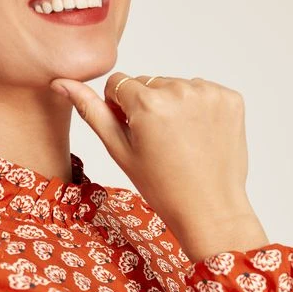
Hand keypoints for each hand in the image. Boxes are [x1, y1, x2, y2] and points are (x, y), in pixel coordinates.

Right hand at [49, 72, 268, 260]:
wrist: (210, 208)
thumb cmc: (161, 186)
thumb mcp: (119, 150)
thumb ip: (91, 111)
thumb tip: (61, 82)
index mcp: (148, 103)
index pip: (119, 83)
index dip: (120, 108)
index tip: (133, 132)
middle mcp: (180, 90)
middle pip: (149, 83)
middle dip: (148, 105)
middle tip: (159, 142)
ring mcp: (209, 93)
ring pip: (177, 86)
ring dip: (174, 105)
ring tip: (181, 140)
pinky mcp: (231, 98)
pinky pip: (203, 91)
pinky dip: (199, 108)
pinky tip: (199, 136)